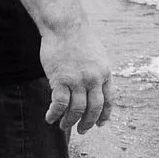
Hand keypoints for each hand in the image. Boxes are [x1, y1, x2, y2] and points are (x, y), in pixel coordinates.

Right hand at [40, 16, 113, 133]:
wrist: (65, 26)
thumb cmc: (79, 39)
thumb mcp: (97, 55)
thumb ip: (98, 72)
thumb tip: (96, 89)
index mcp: (105, 73)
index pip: (108, 100)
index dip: (105, 115)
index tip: (100, 124)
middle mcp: (93, 79)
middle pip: (94, 109)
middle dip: (88, 123)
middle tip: (82, 131)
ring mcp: (77, 80)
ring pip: (76, 110)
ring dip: (70, 122)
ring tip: (63, 126)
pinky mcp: (61, 79)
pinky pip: (59, 104)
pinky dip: (55, 114)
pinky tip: (50, 118)